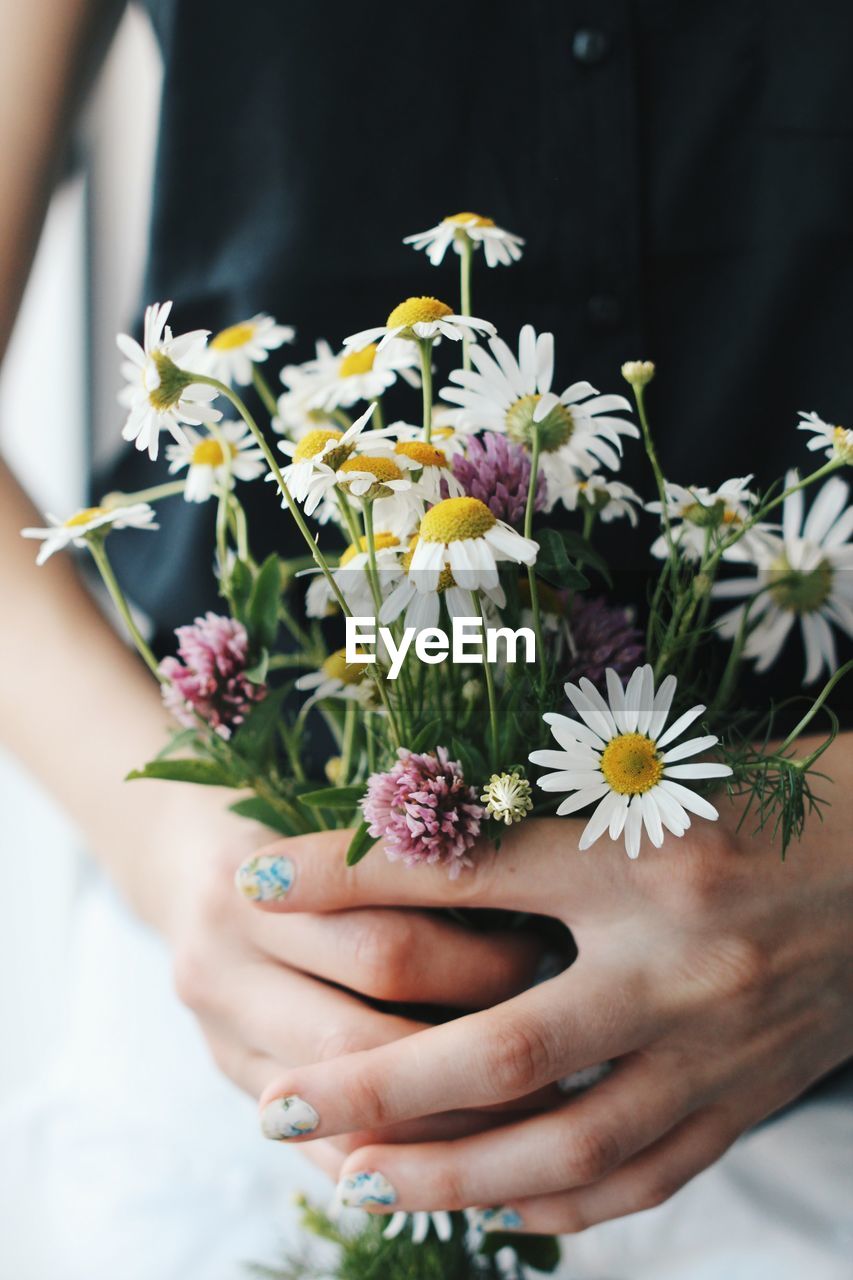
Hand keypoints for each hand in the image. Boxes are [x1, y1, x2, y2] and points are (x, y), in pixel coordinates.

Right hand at [157, 789, 541, 1173]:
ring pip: (341, 1111)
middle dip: (466, 1052)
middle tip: (554, 1046)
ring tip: (530, 1108)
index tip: (552, 960)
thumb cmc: (295, 825)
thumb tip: (537, 913)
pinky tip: (466, 1150)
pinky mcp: (229, 1079)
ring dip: (442, 1121)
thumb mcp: (336, 819)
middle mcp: (217, 967)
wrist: (183, 859)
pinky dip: (395, 1156)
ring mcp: (214, 1034)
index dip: (479, 965)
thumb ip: (406, 864)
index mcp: (249, 887)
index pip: (384, 948)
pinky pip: (317, 1148)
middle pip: (360, 1036)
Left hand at [252, 735, 852, 1230]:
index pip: (467, 867)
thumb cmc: (764, 793)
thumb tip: (409, 834)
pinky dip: (558, 1203)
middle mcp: (678, 958)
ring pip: (567, 1143)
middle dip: (375, 1084)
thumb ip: (535, 810)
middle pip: (501, 1045)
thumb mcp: (648, 773)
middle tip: (277, 1104)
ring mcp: (720, 1043)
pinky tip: (491, 1209)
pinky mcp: (749, 1093)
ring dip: (451, 1175)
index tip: (256, 879)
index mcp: (644, 847)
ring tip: (356, 1179)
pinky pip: (646, 1176)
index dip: (352, 874)